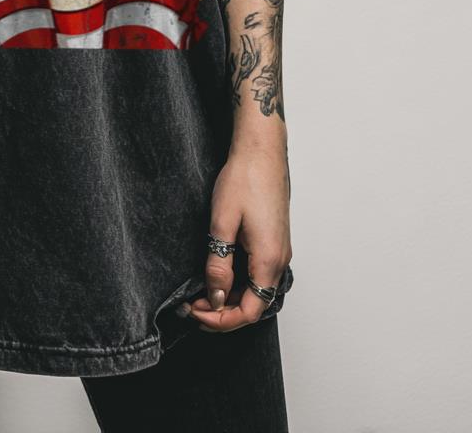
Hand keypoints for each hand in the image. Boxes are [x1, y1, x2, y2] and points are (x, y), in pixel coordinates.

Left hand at [184, 142, 290, 332]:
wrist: (261, 151)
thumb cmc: (244, 179)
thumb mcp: (222, 223)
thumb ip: (219, 264)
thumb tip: (216, 297)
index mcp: (269, 260)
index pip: (249, 311)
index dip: (221, 320)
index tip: (195, 312)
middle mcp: (280, 260)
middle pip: (254, 305)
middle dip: (222, 312)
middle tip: (191, 305)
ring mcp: (279, 250)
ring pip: (256, 290)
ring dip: (230, 297)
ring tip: (200, 292)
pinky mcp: (274, 241)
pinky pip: (258, 274)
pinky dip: (238, 282)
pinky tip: (218, 274)